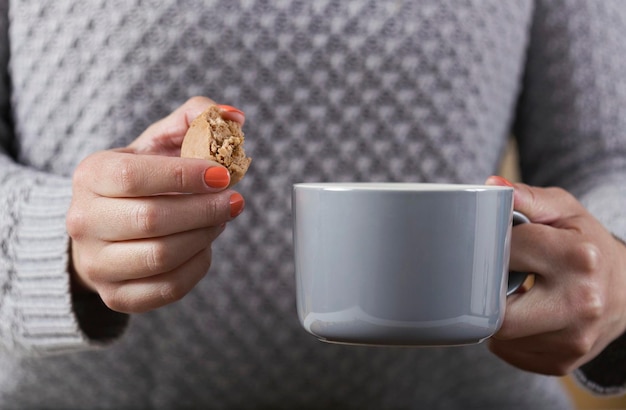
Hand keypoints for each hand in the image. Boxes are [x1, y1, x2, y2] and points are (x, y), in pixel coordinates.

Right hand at [66, 97, 245, 313]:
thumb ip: (194, 119)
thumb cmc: (141, 180)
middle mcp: (83, 221)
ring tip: (221, 220)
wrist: (106, 228)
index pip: (133, 177)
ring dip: (204, 237)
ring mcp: (96, 264)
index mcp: (90, 176)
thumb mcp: (158, 143)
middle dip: (204, 210)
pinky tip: (205, 246)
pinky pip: (167, 288)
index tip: (222, 174)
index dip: (184, 176)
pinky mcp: (116, 297)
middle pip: (150, 220)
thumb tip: (234, 116)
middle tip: (234, 201)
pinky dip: (197, 267)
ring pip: (160, 257)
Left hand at [485, 176, 625, 374]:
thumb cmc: (585, 244)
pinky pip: (510, 353)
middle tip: (498, 275)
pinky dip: (507, 336)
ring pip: (500, 335)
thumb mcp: (563, 210)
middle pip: (499, 310)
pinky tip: (523, 315)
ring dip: (496, 313)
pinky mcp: (562, 361)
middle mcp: (580, 302)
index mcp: (579, 258)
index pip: (507, 251)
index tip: (501, 243)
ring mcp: (573, 339)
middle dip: (489, 290)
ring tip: (515, 292)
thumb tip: (492, 187)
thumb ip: (527, 197)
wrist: (624, 289)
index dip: (494, 244)